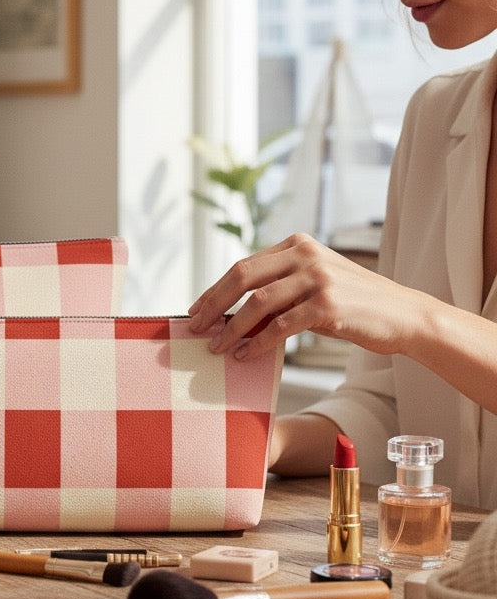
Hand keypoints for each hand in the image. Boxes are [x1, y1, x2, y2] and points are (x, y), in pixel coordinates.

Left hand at [188, 232, 411, 359]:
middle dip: (214, 304)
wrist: (404, 316)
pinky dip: (259, 342)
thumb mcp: (314, 284)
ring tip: (217, 347)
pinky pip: (282, 325)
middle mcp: (305, 255)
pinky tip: (246, 354)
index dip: (215, 289)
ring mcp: (317, 278)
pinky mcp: (328, 305)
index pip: (243, 265)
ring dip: (232, 327)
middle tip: (195, 327)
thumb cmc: (353, 304)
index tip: (196, 309)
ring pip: (258, 302)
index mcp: (297, 244)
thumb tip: (232, 312)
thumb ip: (280, 288)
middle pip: (242, 276)